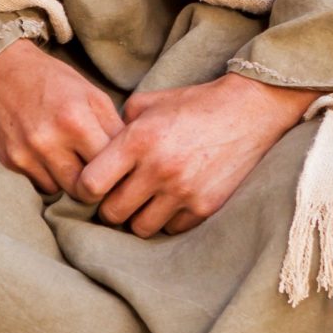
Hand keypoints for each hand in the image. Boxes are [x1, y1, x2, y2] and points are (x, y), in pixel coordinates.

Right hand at [0, 39, 123, 197]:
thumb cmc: (51, 79)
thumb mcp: (91, 94)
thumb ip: (113, 128)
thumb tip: (131, 161)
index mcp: (75, 121)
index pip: (109, 168)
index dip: (119, 172)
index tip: (121, 171)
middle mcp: (48, 141)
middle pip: (85, 190)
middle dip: (95, 185)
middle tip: (99, 174)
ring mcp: (26, 154)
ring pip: (62, 191)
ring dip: (71, 181)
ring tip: (72, 162)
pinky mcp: (9, 161)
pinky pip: (39, 185)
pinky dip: (49, 177)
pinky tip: (49, 158)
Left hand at [77, 73, 318, 236]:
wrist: (248, 111)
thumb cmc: (193, 105)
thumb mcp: (148, 103)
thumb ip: (117, 126)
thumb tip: (94, 150)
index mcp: (138, 140)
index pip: (90, 184)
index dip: (84, 189)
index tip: (90, 186)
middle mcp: (158, 169)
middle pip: (112, 213)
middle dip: (109, 207)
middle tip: (115, 197)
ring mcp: (183, 191)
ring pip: (140, 228)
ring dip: (137, 217)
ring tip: (142, 202)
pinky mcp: (205, 207)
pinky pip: (171, 229)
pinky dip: (166, 220)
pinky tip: (169, 203)